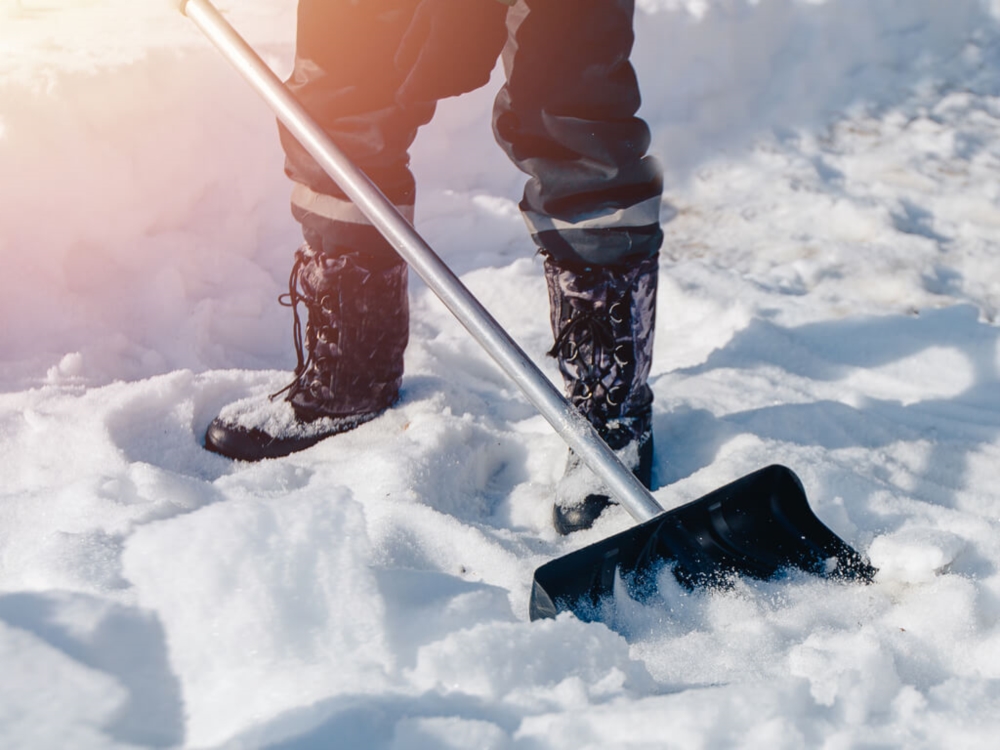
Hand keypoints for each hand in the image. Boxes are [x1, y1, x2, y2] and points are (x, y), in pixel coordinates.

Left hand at [394, 0, 509, 102]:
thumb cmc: (454, 1)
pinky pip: (469, 83)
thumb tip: (399, 67)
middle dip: (423, 92)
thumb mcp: (425, 14)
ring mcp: (474, 71)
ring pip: (453, 89)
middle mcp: (456, 68)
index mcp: (437, 55)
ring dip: (440, 88)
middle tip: (410, 93)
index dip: (407, 95)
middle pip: (435, 91)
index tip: (400, 98)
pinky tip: (453, 73)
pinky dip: (458, 81)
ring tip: (430, 84)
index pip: (417, 86)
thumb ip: (410, 42)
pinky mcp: (487, 68)